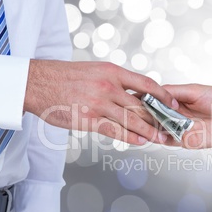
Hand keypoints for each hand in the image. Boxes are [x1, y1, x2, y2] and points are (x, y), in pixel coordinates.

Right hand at [24, 60, 177, 144]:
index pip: (145, 83)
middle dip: (159, 117)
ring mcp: (98, 103)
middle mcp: (108, 86)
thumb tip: (132, 92)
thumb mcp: (94, 70)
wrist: (38, 83)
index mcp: (112, 71)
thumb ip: (114, 81)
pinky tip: (141, 142)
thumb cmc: (64, 76)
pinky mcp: (88, 118)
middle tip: (172, 126)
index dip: (163, 94)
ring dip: (149, 131)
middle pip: (141, 104)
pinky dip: (130, 137)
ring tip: (161, 138)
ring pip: (131, 119)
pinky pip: (114, 129)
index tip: (173, 103)